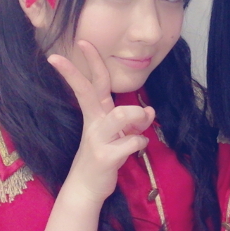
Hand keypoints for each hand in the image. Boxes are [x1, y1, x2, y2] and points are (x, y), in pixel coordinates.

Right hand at [48, 41, 154, 202]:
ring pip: (121, 115)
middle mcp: (93, 123)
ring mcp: (97, 139)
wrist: (87, 188)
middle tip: (83, 43)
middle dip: (91, 65)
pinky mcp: (105, 157)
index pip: (90, 84)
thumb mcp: (119, 136)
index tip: (80, 42)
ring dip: (137, 117)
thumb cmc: (104, 156)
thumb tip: (149, 110)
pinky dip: (141, 143)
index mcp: (95, 115)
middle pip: (92, 89)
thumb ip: (134, 121)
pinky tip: (137, 149)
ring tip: (140, 124)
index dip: (87, 64)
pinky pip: (133, 142)